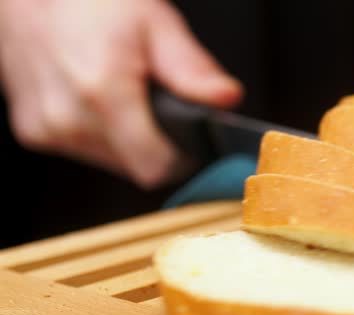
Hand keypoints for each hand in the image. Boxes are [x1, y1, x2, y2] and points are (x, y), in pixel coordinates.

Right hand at [0, 0, 241, 186]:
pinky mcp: (32, 132)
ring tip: (126, 96)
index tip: (194, 142)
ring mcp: (46, 129)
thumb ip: (191, 69)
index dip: (183, 159)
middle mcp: (68, 119)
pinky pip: (85, 150)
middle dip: (157, 144)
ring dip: (129, 140)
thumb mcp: (155, 24)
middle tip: (159, 105)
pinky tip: (99, 99)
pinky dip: (101, 133)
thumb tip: (227, 99)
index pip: (156, 167)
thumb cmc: (92, 1)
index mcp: (102, 93)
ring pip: (112, 162)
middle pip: (137, 167)